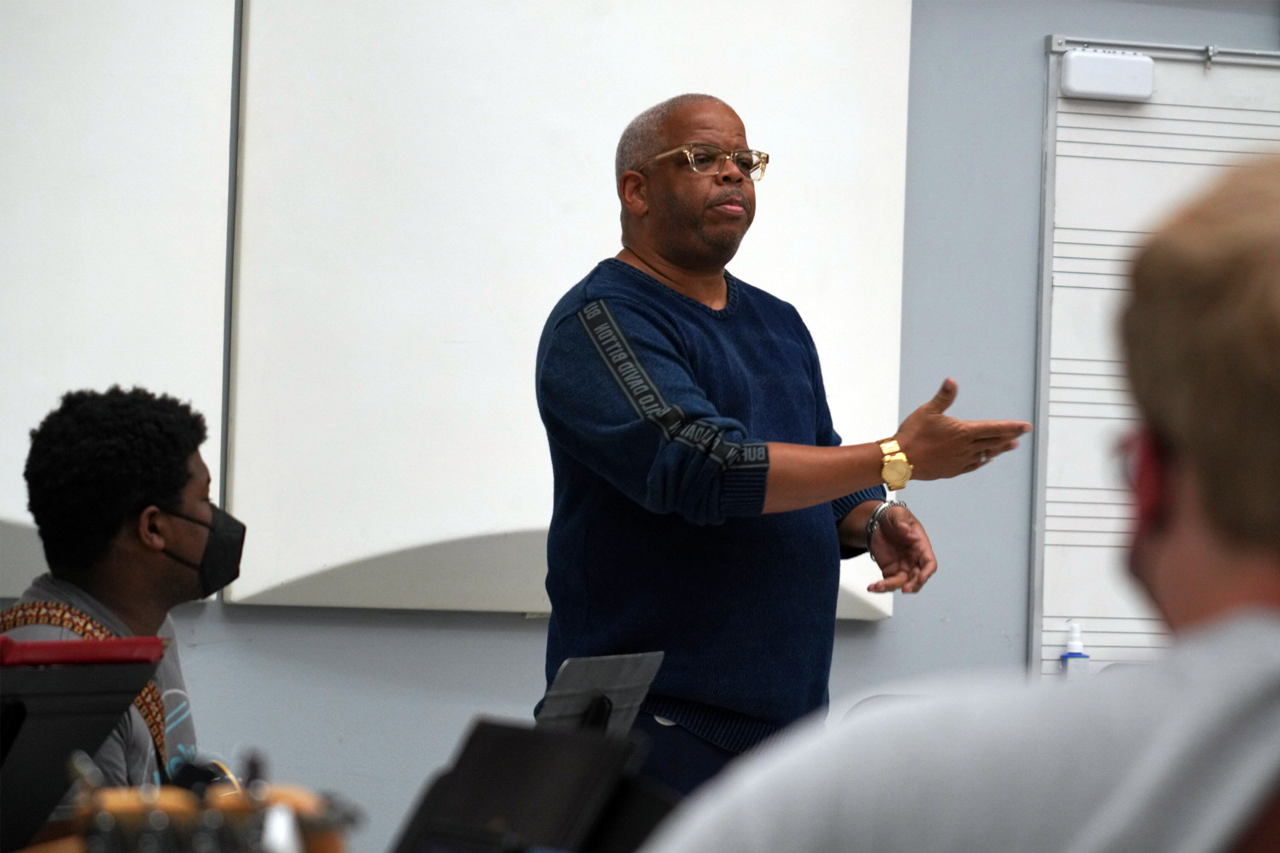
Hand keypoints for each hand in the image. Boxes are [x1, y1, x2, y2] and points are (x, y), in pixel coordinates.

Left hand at [868, 504, 936, 593]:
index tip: (920, 577)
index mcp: (921, 547)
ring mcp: (903, 568)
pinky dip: (880, 587)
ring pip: (902, 583)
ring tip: (878, 586)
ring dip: (891, 587)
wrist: (879, 523)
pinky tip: (872, 587)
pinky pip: (888, 583)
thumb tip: (904, 530)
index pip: (930, 563)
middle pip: (918, 579)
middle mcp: (914, 561)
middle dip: (913, 585)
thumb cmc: (894, 518)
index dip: (927, 572)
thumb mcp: (898, 514)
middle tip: (904, 589)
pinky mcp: (890, 571)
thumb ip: (901, 521)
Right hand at [894, 379, 1030, 479]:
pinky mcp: (952, 470)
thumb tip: (952, 381)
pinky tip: (986, 460)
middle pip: (994, 442)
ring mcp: (960, 461)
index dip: (1012, 427)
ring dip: (999, 449)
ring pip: (986, 454)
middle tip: (1021, 434)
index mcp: (963, 432)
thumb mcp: (927, 411)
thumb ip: (943, 397)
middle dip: (1009, 437)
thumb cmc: (913, 434)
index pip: (994, 428)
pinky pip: (974, 465)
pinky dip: (983, 461)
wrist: (900, 460)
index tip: (1026, 426)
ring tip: (1010, 446)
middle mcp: (966, 448)